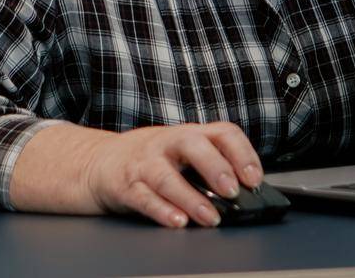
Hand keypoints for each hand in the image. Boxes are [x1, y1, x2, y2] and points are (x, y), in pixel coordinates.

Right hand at [82, 122, 263, 227]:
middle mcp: (168, 143)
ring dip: (191, 199)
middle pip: (193, 146)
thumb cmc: (152, 158)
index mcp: (190, 134)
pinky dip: (162, 211)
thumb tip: (245, 192)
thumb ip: (211, 166)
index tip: (254, 178)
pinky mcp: (126, 185)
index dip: (242, 153)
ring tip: (210, 217)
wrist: (99, 161)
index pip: (222, 133)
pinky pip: (144, 198)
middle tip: (233, 191)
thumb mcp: (183, 152)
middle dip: (216, 168)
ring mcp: (145, 163)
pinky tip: (178, 221)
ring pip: (167, 177)